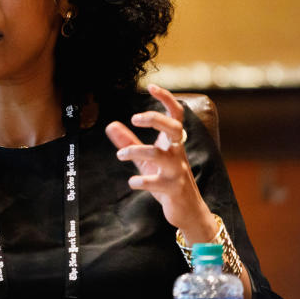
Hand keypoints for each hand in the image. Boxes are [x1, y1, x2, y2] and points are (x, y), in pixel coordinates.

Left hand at [105, 84, 216, 242]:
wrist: (189, 211)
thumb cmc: (167, 181)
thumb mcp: (146, 161)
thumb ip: (129, 143)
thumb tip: (110, 125)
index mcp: (173, 143)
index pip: (175, 115)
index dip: (166, 99)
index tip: (151, 87)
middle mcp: (178, 153)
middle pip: (173, 127)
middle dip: (154, 119)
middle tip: (135, 118)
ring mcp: (177, 171)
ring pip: (159, 154)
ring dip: (136, 151)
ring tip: (120, 154)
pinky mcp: (173, 189)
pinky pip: (155, 181)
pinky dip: (140, 181)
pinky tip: (132, 182)